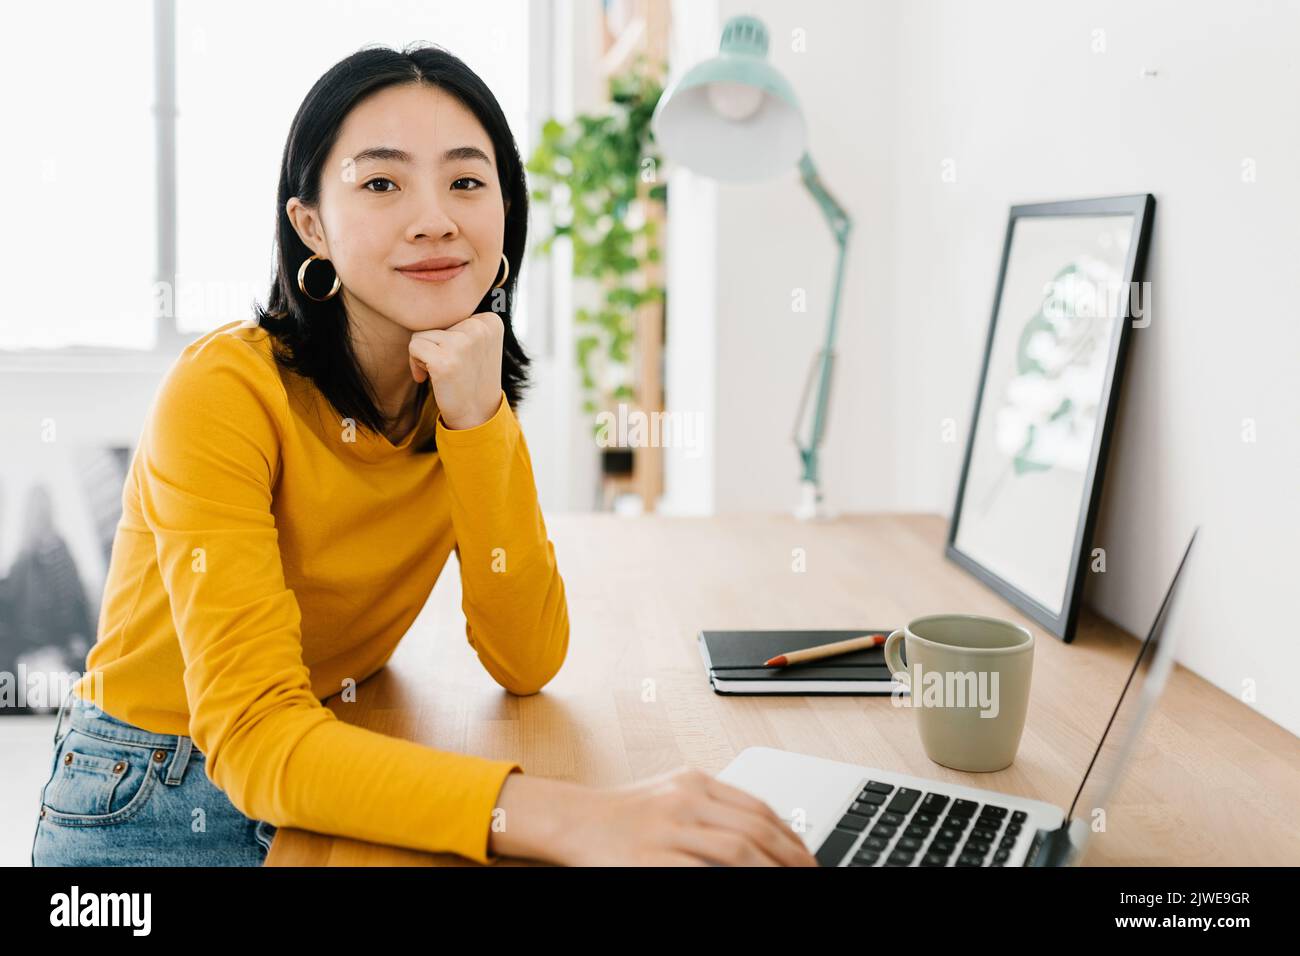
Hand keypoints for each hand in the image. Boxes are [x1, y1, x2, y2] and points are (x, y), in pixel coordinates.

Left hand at [408, 311, 503, 429]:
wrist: (477, 415)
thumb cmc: (470, 377)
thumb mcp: (477, 343)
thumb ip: (461, 322)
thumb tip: (423, 298)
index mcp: (490, 321)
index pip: (449, 314)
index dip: (446, 336)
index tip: (459, 357)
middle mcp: (479, 328)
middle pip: (434, 321)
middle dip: (434, 345)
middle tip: (450, 366)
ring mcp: (463, 343)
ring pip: (421, 333)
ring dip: (424, 355)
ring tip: (443, 372)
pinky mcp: (445, 360)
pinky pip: (414, 347)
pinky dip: (416, 365)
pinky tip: (433, 378)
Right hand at [549, 767, 818, 865]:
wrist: (574, 820)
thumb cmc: (624, 814)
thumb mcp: (672, 796)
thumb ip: (712, 809)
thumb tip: (760, 836)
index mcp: (695, 782)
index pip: (758, 809)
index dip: (790, 836)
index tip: (806, 857)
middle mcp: (685, 800)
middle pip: (755, 829)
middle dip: (790, 857)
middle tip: (811, 875)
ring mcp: (668, 828)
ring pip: (737, 850)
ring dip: (771, 870)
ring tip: (790, 885)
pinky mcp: (650, 857)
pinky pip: (702, 872)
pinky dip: (731, 882)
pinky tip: (749, 889)